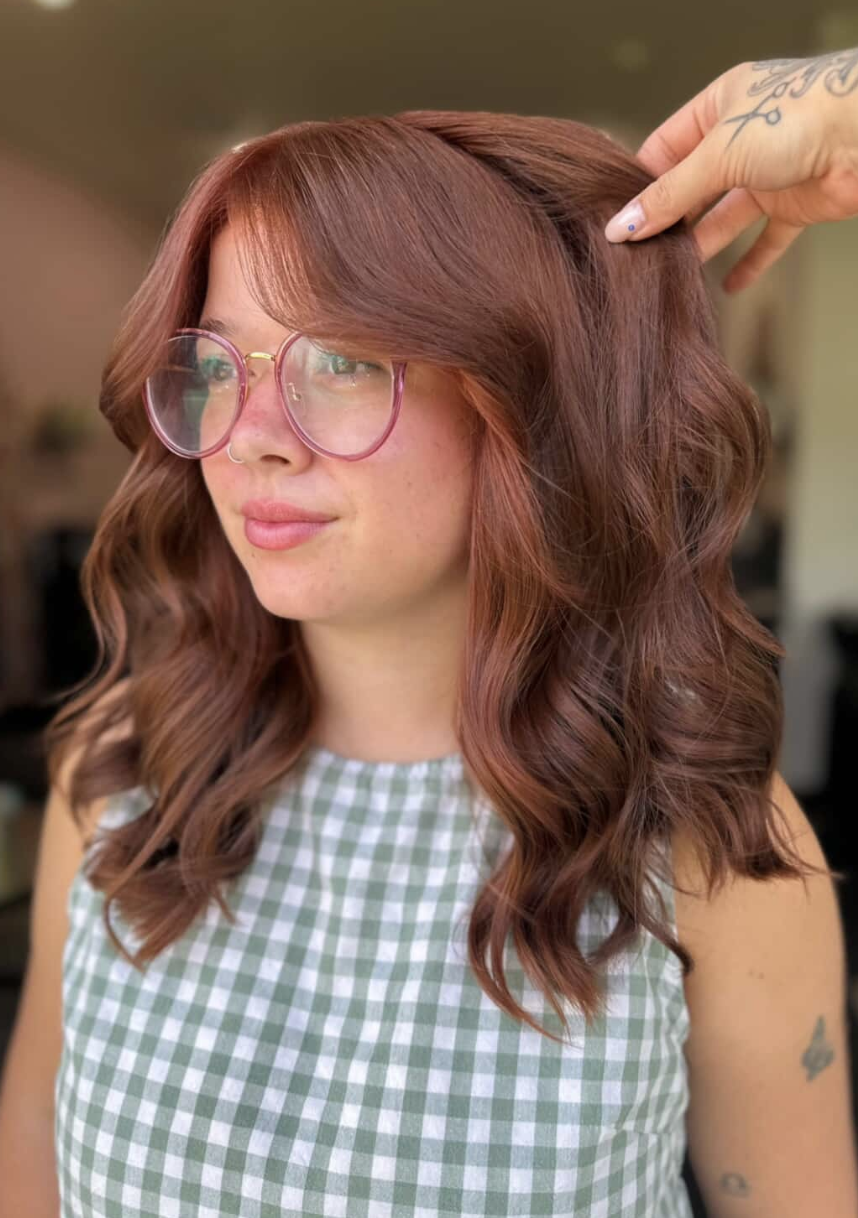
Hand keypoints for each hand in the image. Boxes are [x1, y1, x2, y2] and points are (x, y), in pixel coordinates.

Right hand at [603, 47, 857, 292]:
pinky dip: (749, 263)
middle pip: (692, 187)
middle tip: (636, 254)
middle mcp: (741, 139)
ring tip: (669, 272)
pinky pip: (766, 239)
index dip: (640, 185)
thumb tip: (621, 227)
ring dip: (700, 245)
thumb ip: (670, 196)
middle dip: (668, 219)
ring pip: (723, 217)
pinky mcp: (795, 204)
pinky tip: (728, 287)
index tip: (616, 222)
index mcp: (719, 106)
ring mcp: (768, 173)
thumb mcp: (718, 155)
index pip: (664, 149)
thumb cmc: (797, 118)